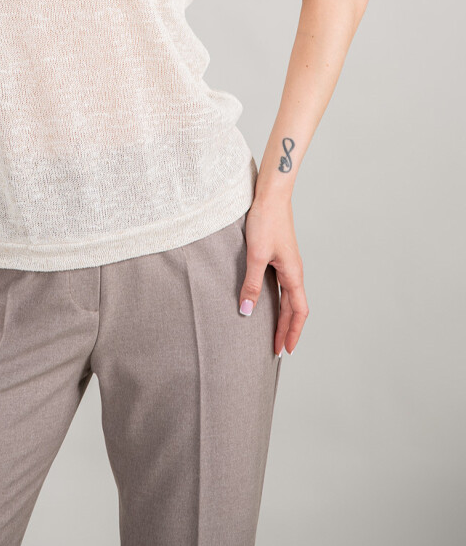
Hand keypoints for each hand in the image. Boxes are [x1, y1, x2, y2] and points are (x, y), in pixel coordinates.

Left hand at [238, 194, 308, 355]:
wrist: (270, 195)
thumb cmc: (266, 221)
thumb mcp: (256, 255)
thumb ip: (251, 284)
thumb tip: (247, 312)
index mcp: (293, 273)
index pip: (298, 311)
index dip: (293, 332)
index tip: (285, 350)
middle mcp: (294, 270)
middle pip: (293, 307)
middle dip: (286, 329)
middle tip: (276, 349)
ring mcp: (287, 263)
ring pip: (287, 297)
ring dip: (282, 315)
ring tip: (272, 330)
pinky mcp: (279, 255)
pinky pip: (280, 285)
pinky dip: (276, 299)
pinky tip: (264, 300)